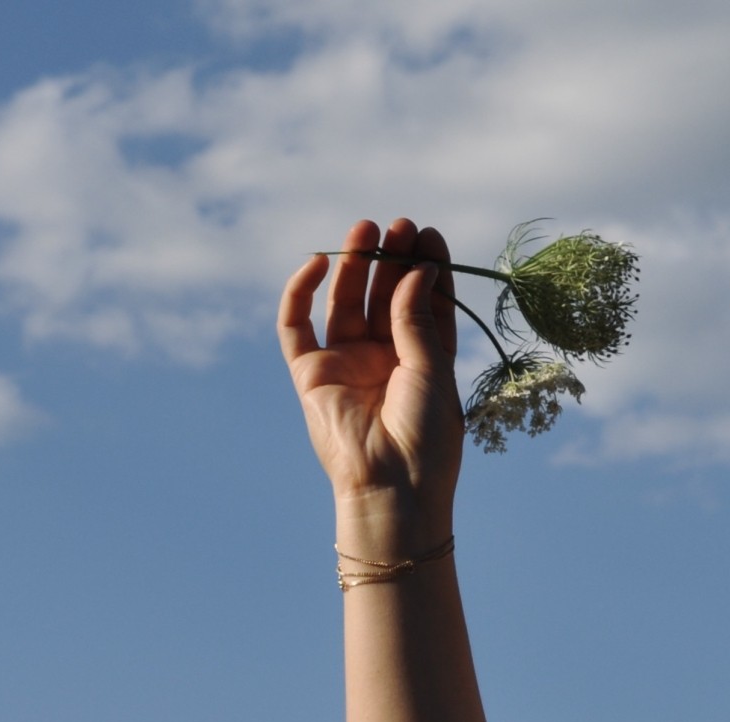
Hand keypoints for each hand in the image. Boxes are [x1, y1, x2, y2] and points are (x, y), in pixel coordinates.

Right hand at [277, 218, 463, 536]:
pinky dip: (301, 292)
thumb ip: (418, 318)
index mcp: (423, 360)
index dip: (425, 267)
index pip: (423, 302)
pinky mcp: (310, 375)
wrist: (391, 487)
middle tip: (399, 225)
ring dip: (354, 265)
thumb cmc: (424, 437)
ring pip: (345, 302)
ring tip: (367, 229)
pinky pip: (296, 327)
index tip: (428, 234)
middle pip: (384, 296)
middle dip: (391, 259)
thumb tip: (414, 269)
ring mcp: (345, 364)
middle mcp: (383, 358)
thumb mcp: (433, 369)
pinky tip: (319, 263)